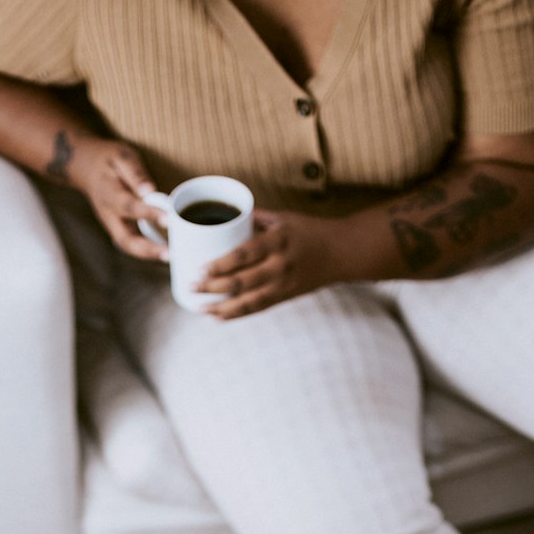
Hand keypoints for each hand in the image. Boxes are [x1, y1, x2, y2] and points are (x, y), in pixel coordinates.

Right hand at [70, 138, 168, 262]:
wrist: (87, 168)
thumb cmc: (109, 160)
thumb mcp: (122, 157)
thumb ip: (136, 174)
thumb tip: (149, 191)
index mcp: (109, 194)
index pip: (130, 206)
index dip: (149, 214)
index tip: (168, 219)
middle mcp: (109, 215)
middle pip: (125, 240)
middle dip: (147, 250)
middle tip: (170, 254)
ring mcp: (112, 225)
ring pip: (128, 246)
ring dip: (148, 255)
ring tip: (171, 256)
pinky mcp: (117, 228)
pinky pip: (132, 244)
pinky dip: (147, 251)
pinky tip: (164, 251)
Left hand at [197, 209, 346, 317]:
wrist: (341, 253)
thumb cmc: (309, 230)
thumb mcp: (284, 218)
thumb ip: (255, 220)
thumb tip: (224, 217)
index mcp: (278, 241)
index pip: (244, 255)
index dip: (221, 264)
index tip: (201, 267)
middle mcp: (280, 265)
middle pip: (241, 281)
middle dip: (213, 287)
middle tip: (192, 286)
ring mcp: (283, 285)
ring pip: (247, 301)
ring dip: (221, 308)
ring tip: (199, 309)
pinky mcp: (285, 297)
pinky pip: (256, 309)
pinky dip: (236, 315)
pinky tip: (218, 317)